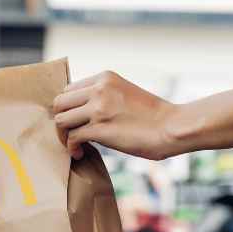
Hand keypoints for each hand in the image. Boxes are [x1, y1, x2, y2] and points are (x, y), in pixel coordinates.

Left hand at [52, 70, 179, 160]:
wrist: (172, 127)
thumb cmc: (154, 117)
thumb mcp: (126, 94)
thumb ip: (104, 97)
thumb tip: (84, 112)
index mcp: (105, 78)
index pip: (69, 89)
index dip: (68, 108)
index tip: (75, 121)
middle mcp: (99, 89)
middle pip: (59, 103)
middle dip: (62, 120)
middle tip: (70, 133)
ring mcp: (98, 108)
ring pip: (61, 120)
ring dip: (64, 135)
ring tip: (75, 145)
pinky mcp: (100, 128)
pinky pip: (72, 137)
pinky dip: (72, 148)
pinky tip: (80, 153)